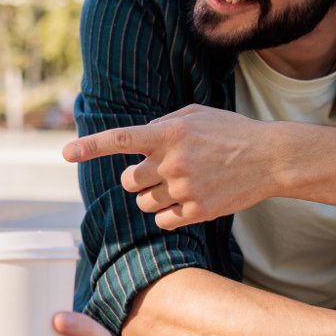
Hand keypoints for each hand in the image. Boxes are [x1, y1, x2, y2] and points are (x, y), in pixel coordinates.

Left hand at [64, 105, 279, 229]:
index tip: (65, 153)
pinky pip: (162, 220)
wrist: (270, 158)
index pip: (121, 140)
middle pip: (128, 181)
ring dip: (151, 195)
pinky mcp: (197, 211)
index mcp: (170, 133)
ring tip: (178, 183)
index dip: (90, 146)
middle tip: (156, 171)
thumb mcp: (196, 114)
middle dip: (135, 178)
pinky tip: (187, 200)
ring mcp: (185, 189)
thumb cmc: (231, 131)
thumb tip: (139, 140)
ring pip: (142, 202)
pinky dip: (167, 213)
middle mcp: (173, 162)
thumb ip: (163, 124)